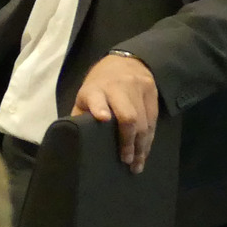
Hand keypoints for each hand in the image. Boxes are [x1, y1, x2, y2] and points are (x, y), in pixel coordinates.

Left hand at [71, 53, 158, 173]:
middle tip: (126, 160)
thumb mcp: (85, 95)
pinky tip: (144, 152)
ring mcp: (137, 90)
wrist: (126, 61)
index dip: (99, 108)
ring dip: (141, 146)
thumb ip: (81, 115)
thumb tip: (74, 140)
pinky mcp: (152, 93)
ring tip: (137, 165)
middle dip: (128, 140)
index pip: (96, 97)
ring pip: (143, 122)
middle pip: (127, 115)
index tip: (102, 118)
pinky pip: (153, 122)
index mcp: (96, 89)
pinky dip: (149, 140)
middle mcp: (118, 88)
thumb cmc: (100, 85)